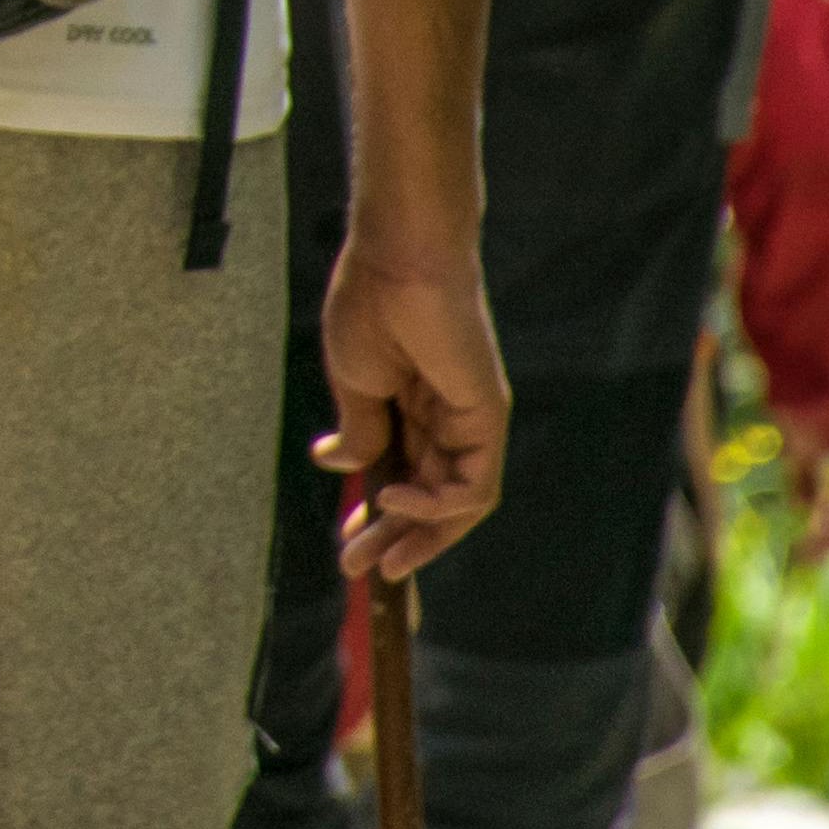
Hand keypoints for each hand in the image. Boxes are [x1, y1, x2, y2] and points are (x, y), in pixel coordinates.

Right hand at [319, 236, 507, 581]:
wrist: (398, 258)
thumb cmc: (371, 306)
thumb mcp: (355, 383)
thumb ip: (358, 431)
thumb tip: (341, 465)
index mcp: (415, 408)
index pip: (405, 478)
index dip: (378, 515)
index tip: (348, 542)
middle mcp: (450, 420)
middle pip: (431, 499)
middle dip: (396, 539)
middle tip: (359, 569)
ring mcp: (471, 421)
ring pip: (456, 503)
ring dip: (416, 536)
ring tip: (377, 556)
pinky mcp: (487, 417)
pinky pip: (473, 486)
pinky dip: (437, 505)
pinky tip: (393, 497)